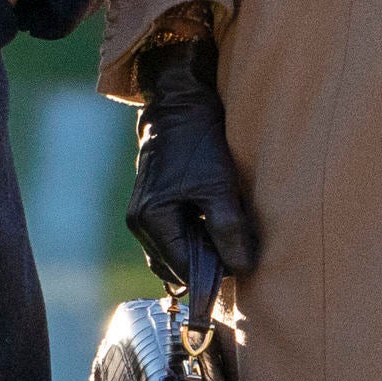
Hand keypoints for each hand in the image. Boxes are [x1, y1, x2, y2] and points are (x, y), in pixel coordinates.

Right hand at [126, 32, 258, 319]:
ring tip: (227, 241)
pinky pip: (173, 238)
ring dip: (199, 254)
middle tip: (236, 256)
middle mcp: (139, 223)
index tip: (240, 270)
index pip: (181, 269)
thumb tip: (241, 270)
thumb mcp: (219, 187)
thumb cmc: (198, 143)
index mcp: (150, 220)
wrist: (181, 105)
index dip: (212, 275)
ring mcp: (143, 215)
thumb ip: (229, 231)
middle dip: (205, 267)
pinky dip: (193, 240)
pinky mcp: (153, 205)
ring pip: (173, 254)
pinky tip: (215, 228)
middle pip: (174, 267)